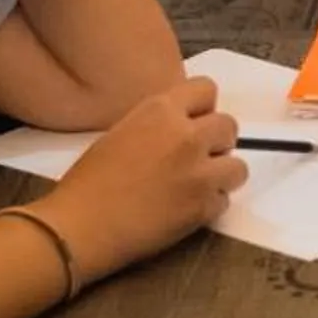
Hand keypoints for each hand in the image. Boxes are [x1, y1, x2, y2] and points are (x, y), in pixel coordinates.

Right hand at [38, 76, 246, 280]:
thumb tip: (183, 127)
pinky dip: (210, 206)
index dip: (202, 108)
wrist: (79, 228)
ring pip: (238, 166)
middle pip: (229, 126)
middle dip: (216, 142)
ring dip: (221, 175)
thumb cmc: (88, 183)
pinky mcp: (203, 207)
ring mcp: (199, 173)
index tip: (194, 123)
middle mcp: (186, 136)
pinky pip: (224, 200)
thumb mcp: (121, 132)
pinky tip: (185, 210)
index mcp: (161, 111)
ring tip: (196, 186)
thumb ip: (158, 124)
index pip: (207, 89)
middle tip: (196, 159)